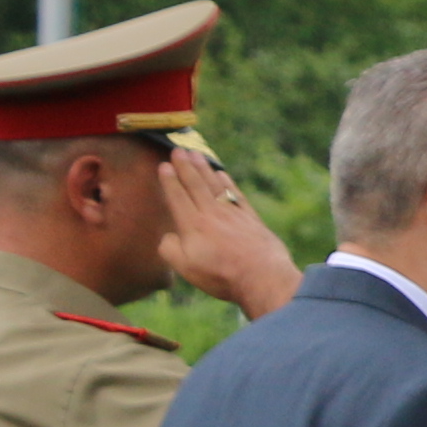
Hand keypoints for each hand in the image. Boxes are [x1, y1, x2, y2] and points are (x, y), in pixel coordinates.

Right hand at [160, 141, 301, 319]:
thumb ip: (169, 249)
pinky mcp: (252, 219)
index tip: (164, 165)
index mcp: (193, 225)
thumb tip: (169, 235)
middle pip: (196, 185)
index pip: (178, 197)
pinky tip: (222, 174)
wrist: (263, 277)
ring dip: (204, 169)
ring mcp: (234, 214)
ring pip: (215, 185)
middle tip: (178, 150)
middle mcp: (212, 214)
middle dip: (185, 166)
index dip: (170, 181)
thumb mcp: (185, 268)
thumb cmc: (221, 275)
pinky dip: (228, 183)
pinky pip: (236, 195)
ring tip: (196, 155)